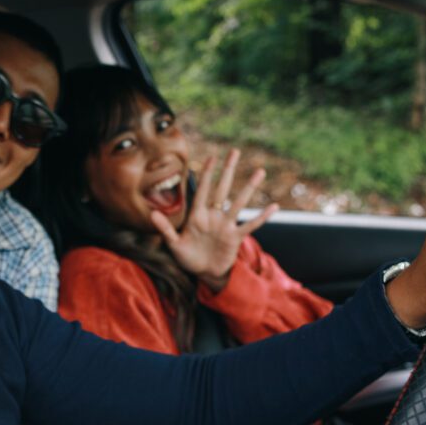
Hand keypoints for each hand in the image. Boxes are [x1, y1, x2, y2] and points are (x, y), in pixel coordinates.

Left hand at [150, 149, 277, 291]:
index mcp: (197, 215)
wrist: (204, 273)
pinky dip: (261, 217)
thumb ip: (165, 229)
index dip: (207, 173)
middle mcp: (213, 216)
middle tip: (235, 151)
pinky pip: (250, 225)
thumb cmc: (187, 257)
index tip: (212, 156)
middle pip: (222, 189)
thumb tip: (152, 214)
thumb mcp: (174, 244)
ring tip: (260, 172)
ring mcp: (225, 226)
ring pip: (238, 203)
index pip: (203, 189)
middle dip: (228, 170)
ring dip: (249, 188)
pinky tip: (274, 207)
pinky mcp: (235, 237)